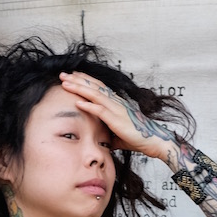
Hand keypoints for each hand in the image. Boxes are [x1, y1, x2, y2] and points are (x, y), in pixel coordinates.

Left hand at [59, 71, 174, 160]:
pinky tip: (77, 101)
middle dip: (77, 79)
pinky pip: (100, 110)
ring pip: (95, 94)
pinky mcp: (117, 120)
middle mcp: (116, 102)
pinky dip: (88, 105)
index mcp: (117, 103)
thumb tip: (99, 140)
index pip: (99, 87)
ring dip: (79, 88)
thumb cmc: (138, 138)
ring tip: (65, 83)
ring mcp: (117, 109)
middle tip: (63, 74)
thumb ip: (107, 132)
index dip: (85, 79)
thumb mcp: (118, 133)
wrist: (154, 141)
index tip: (73, 75)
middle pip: (94, 86)